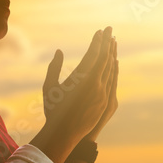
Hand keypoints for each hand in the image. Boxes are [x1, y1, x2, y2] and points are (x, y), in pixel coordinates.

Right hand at [41, 26, 114, 143]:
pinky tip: (114, 61)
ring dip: (111, 53)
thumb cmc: (53, 110)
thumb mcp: (49, 87)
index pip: (93, 55)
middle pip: (104, 58)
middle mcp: (94, 84)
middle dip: (107, 42)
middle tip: (110, 28)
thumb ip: (54, 67)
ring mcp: (102, 93)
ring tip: (113, 41)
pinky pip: (111, 80)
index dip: (97, 42)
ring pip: (110, 68)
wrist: (65, 133)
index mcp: (81, 78)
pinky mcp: (106, 101)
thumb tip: (59, 51)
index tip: (99, 31)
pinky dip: (113, 68)